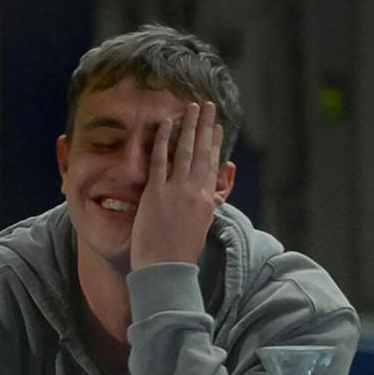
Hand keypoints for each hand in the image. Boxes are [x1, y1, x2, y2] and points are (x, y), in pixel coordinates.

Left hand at [129, 101, 224, 269]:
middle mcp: (195, 191)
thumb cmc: (181, 253)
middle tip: (207, 106)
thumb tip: (214, 191)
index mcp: (208, 200)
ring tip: (191, 107)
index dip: (215, 143)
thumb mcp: (201, 226)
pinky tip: (165, 124)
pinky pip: (160, 160)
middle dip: (205, 125)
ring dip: (189, 125)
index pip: (212, 164)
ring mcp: (176, 190)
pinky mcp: (156, 193)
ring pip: (185, 150)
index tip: (217, 126)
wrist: (166, 268)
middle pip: (202, 151)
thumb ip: (209, 204)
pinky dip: (163, 140)